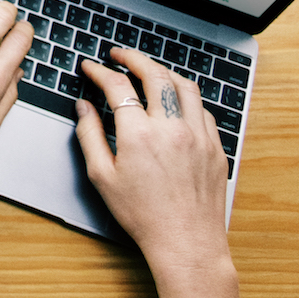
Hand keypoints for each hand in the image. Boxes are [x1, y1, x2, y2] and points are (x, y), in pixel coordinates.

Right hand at [76, 49, 249, 297]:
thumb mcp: (102, 177)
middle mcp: (172, 128)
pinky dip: (187, 97)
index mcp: (139, 135)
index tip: (91, 68)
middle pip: (155, 74)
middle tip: (119, 55)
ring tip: (149, 70)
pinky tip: (176, 101)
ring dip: (164, 71)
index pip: (117, 86)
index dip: (100, 71)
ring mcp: (199, 136)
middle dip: (133, 58)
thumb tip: (83, 108)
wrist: (186, 242)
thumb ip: (89, 135)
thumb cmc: (142, 215)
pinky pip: (203, 110)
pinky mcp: (216, 147)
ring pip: (185, 86)